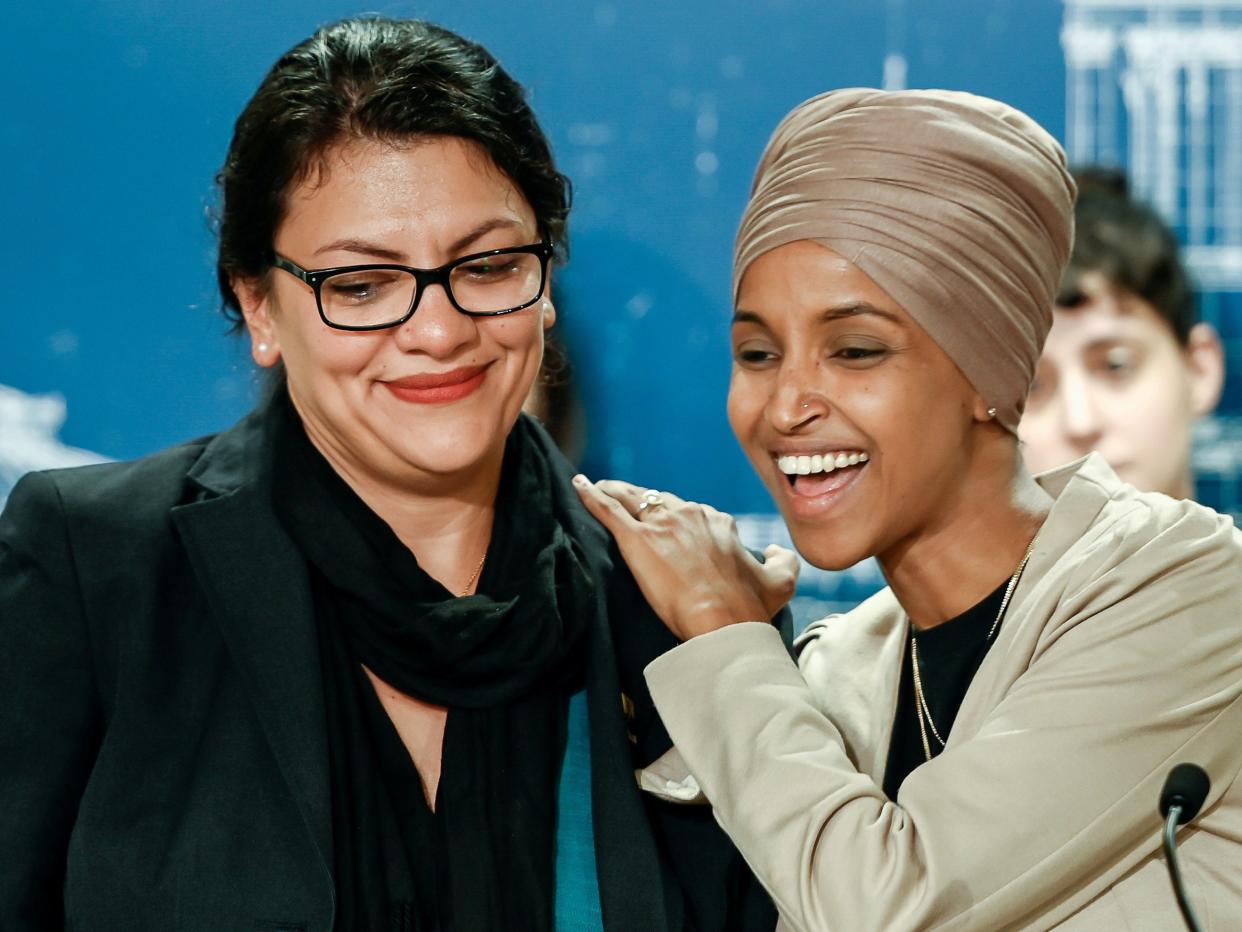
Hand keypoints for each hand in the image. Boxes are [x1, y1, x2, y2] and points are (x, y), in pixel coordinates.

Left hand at [573, 476, 799, 639]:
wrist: (724, 623)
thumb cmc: (750, 607)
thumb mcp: (780, 582)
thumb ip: (781, 560)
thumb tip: (775, 550)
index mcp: (718, 523)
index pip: (691, 513)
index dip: (677, 519)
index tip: (669, 527)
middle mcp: (690, 515)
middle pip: (659, 501)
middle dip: (644, 502)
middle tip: (628, 506)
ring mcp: (662, 525)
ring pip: (632, 498)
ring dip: (615, 491)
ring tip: (599, 488)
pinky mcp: (636, 539)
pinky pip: (608, 509)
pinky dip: (591, 496)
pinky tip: (579, 487)